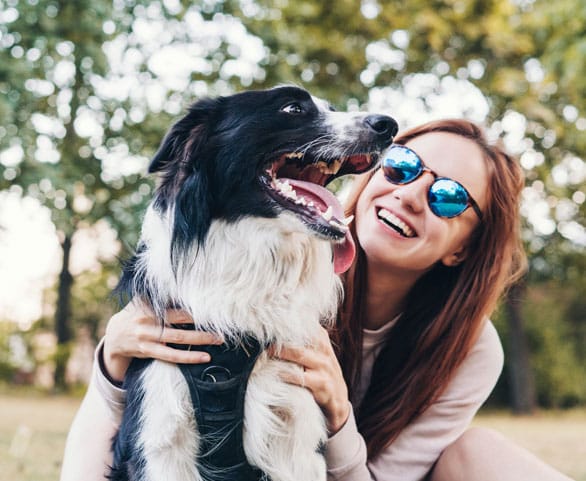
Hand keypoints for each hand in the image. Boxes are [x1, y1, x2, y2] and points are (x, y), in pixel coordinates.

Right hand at [103, 299, 222, 382]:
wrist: (114, 336)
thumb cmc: (135, 313)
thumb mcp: (142, 300)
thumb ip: (160, 296)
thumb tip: (184, 285)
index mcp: (150, 307)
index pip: (176, 307)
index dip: (195, 309)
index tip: (213, 309)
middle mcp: (149, 322)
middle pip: (180, 323)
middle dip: (202, 326)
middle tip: (222, 327)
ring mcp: (148, 338)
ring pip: (178, 340)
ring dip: (200, 341)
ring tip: (218, 341)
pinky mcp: (149, 351)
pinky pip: (171, 356)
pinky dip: (188, 357)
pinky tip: (204, 357)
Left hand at [270, 327, 350, 433]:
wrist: (338, 400)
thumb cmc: (320, 372)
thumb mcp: (316, 352)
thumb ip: (300, 340)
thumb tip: (274, 328)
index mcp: (321, 338)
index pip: (303, 324)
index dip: (285, 322)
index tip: (267, 322)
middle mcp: (323, 349)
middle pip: (299, 336)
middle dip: (279, 337)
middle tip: (260, 338)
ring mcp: (324, 367)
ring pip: (299, 354)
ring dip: (280, 353)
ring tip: (263, 354)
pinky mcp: (323, 384)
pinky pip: (301, 377)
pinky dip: (286, 374)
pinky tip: (275, 373)